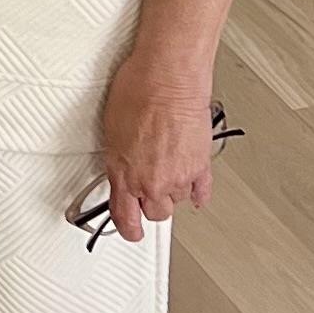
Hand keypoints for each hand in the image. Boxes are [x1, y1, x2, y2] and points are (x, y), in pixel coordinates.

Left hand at [97, 51, 217, 243]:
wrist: (168, 79)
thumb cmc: (137, 93)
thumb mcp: (111, 130)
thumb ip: (118, 159)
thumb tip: (122, 169)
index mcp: (124, 174)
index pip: (124, 217)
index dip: (128, 230)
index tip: (131, 233)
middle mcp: (152, 182)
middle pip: (155, 212)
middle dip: (151, 204)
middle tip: (149, 191)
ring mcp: (179, 177)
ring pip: (178, 201)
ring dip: (173, 191)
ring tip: (169, 170)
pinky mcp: (200, 167)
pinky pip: (202, 191)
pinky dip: (199, 193)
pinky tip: (197, 192)